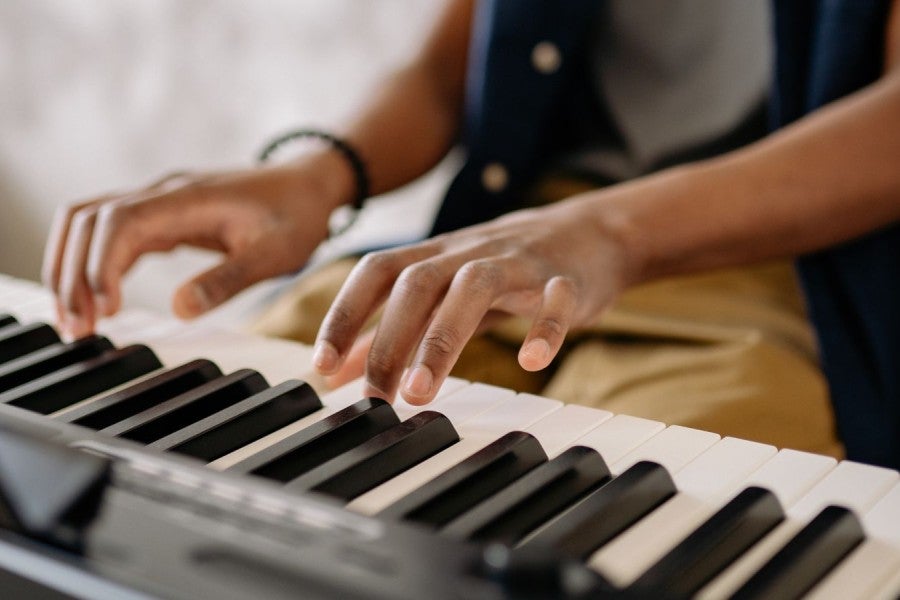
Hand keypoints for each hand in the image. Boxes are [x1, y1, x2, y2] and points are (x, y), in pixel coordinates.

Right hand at [43, 152, 351, 336]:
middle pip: (88, 220)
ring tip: (76, 321)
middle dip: (72, 272)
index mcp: (189, 198)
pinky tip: (98, 302)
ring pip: (90, 223)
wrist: (310, 185)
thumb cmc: (297, 216)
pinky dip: (94, 265)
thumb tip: (179, 310)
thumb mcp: (276, 254)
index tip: (104, 310)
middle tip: (77, 329)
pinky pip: (111, 234)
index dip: (100, 264)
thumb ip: (229, 278)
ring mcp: (160, 201)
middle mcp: (164, 193)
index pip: (120, 221)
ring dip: (73, 267)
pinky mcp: (163, 216)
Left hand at [314, 195, 634, 403]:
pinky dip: (543, 329)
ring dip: (441, 339)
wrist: (591, 232)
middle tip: (375, 398)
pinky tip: (532, 362)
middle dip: (389, 339)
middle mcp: (470, 252)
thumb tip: (340, 369)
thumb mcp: (445, 291)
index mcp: (436, 255)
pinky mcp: (566, 280)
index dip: (344, 313)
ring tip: (419, 394)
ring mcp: (519, 263)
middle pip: (418, 283)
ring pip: (475, 287)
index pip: (377, 271)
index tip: (322, 365)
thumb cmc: (505, 268)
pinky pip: (556, 300)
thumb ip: (394, 328)